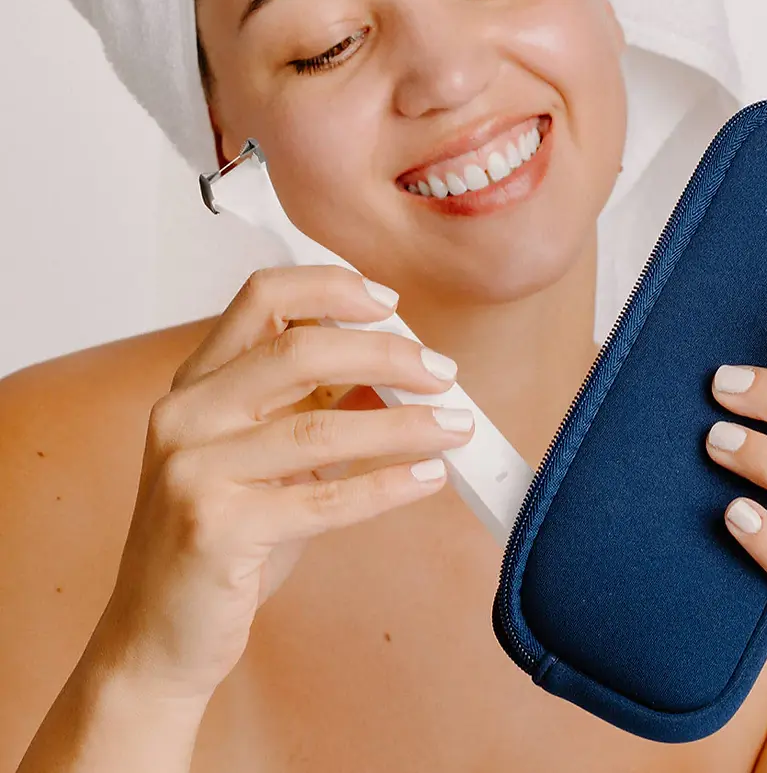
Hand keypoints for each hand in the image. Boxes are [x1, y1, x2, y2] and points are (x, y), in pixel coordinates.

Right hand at [88, 266, 474, 706]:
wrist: (156, 635)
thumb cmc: (222, 538)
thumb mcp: (267, 458)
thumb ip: (317, 406)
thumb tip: (400, 372)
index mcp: (198, 383)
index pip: (263, 297)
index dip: (332, 287)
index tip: (391, 304)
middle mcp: (186, 414)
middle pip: (301, 349)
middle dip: (387, 355)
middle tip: (443, 373)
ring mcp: (193, 470)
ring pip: (321, 426)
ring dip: (405, 424)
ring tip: (455, 427)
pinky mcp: (214, 528)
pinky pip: (324, 497)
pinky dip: (387, 484)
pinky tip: (428, 476)